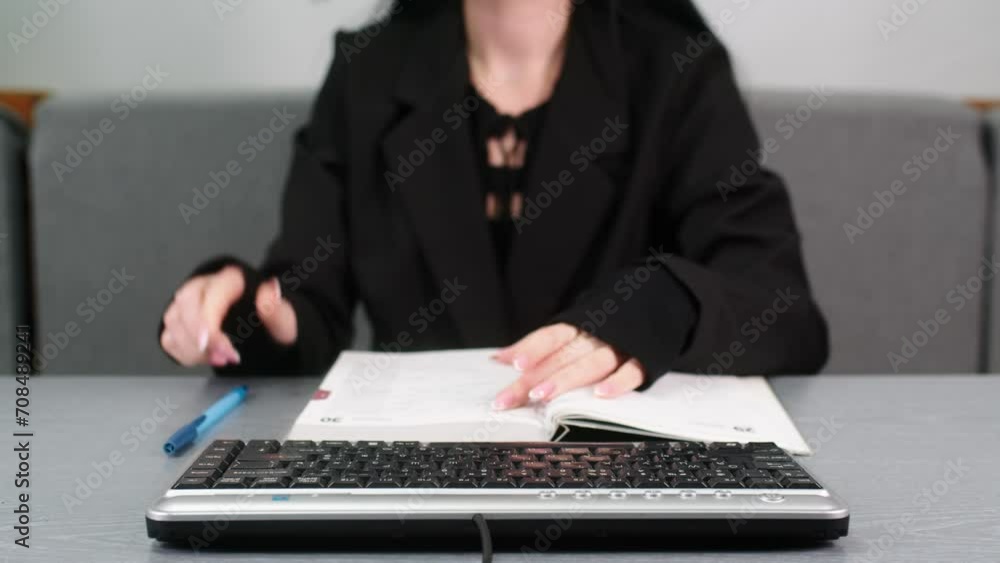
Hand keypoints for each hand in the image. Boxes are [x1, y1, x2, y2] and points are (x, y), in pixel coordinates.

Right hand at [160, 265, 297, 367]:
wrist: (262, 330)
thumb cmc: (269, 323)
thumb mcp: (283, 321)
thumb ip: (276, 308)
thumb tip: (271, 290)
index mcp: (230, 279)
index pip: (211, 295)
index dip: (210, 323)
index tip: (220, 348)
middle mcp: (203, 286)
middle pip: (185, 306)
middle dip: (200, 338)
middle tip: (224, 358)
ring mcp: (187, 303)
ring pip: (174, 322)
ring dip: (194, 348)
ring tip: (221, 359)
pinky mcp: (177, 321)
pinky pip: (169, 338)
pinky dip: (185, 353)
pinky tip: (208, 357)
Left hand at [491, 323, 643, 409]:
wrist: (657, 301)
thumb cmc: (607, 322)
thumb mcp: (576, 326)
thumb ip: (541, 345)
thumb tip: (499, 357)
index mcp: (579, 325)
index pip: (550, 337)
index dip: (530, 348)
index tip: (508, 361)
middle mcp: (596, 335)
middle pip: (562, 357)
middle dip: (535, 377)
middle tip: (514, 394)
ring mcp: (620, 347)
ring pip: (591, 363)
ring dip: (567, 379)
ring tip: (543, 395)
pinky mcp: (644, 359)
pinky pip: (632, 372)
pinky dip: (618, 382)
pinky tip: (601, 394)